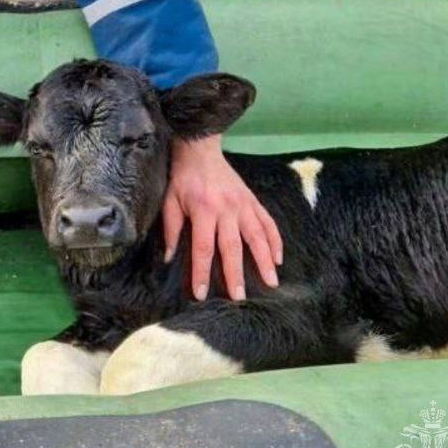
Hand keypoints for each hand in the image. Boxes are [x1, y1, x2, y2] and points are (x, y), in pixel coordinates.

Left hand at [162, 133, 282, 301]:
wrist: (200, 149)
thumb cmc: (183, 178)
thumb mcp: (170, 202)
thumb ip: (171, 230)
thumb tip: (169, 258)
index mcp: (203, 210)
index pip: (203, 247)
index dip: (202, 272)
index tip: (201, 294)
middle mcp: (226, 209)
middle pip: (233, 247)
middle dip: (236, 274)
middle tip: (240, 297)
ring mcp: (243, 204)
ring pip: (257, 236)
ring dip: (265, 260)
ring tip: (272, 282)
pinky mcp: (252, 200)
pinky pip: (267, 222)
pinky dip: (275, 240)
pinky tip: (278, 258)